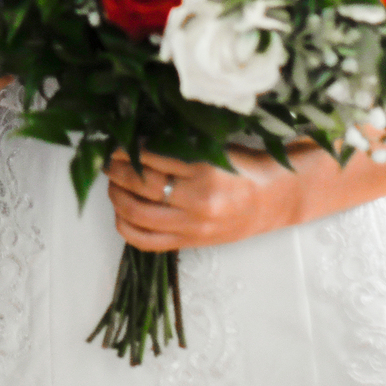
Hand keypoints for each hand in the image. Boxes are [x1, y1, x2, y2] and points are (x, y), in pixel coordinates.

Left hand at [105, 148, 301, 251]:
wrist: (276, 199)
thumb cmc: (246, 167)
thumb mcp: (215, 148)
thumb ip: (179, 148)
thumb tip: (135, 142)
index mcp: (206, 170)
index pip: (153, 157)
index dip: (128, 149)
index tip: (117, 142)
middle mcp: (198, 201)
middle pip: (141, 185)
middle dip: (117, 170)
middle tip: (109, 160)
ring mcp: (193, 226)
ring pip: (137, 214)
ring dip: (116, 196)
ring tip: (113, 183)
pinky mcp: (190, 243)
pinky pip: (146, 241)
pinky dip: (125, 226)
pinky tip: (121, 212)